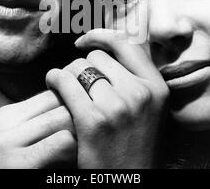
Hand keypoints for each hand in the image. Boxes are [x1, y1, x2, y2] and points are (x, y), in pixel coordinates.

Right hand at [0, 91, 75, 167]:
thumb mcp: (6, 139)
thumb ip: (30, 123)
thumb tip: (64, 105)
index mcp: (5, 116)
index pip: (50, 94)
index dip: (69, 104)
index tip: (78, 119)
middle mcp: (5, 125)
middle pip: (59, 102)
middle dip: (75, 116)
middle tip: (82, 134)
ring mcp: (9, 144)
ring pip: (64, 117)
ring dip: (77, 132)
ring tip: (76, 149)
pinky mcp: (20, 165)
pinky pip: (63, 142)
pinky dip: (72, 150)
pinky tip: (68, 163)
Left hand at [46, 29, 168, 168]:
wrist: (126, 181)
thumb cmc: (132, 142)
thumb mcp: (148, 107)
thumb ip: (135, 76)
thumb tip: (106, 45)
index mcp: (157, 87)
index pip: (127, 43)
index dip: (101, 37)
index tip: (84, 42)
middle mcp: (140, 93)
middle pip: (98, 57)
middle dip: (83, 66)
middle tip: (79, 83)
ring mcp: (118, 106)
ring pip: (79, 67)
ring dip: (69, 75)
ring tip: (68, 89)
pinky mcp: (93, 120)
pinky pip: (65, 81)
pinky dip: (54, 79)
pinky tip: (52, 84)